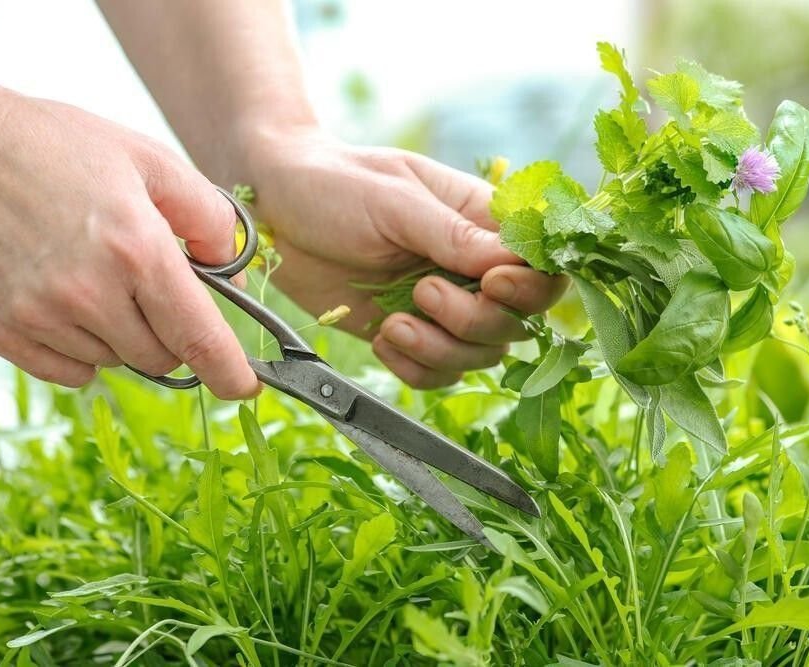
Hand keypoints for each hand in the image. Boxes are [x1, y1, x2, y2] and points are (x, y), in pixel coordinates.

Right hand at [0, 69, 257, 398]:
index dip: (229, 371)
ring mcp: (40, 318)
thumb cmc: (53, 144)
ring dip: (124, 336)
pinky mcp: (1, 332)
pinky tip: (68, 302)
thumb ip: (206, 213)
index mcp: (136, 249)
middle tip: (152, 289)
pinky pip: (70, 371)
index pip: (199, 337)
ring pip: (116, 363)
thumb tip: (231, 267)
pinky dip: (83, 350)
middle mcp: (90, 294)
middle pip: (161, 357)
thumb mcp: (147, 159)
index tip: (245, 388)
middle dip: (171, 333)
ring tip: (96, 277)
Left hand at [240, 128, 566, 387]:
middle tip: (425, 294)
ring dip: (441, 349)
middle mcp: (469, 268)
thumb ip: (453, 235)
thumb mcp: (395, 200)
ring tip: (395, 323)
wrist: (269, 210)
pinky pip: (435, 373)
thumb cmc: (333, 184)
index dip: (529, 286)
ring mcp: (440, 306)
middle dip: (475, 321)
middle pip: (516, 321)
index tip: (492, 284)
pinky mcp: (407, 334)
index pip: (540, 265)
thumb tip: (511, 263)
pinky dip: (414, 367)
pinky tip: (382, 339)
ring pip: (479, 354)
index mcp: (479, 221)